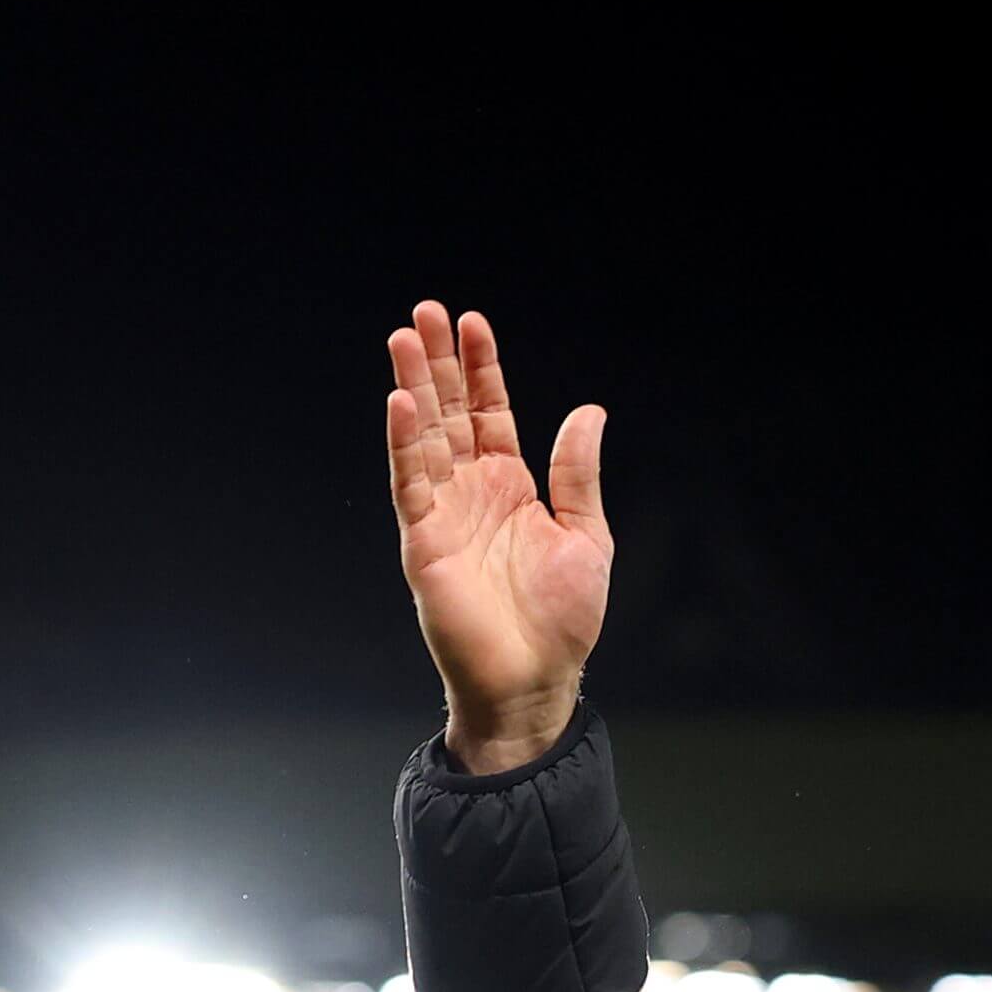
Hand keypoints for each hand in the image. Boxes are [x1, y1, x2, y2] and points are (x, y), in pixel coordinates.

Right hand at [386, 300, 611, 740]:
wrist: (537, 679)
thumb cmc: (563, 619)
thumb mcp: (587, 535)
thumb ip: (578, 473)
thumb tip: (589, 412)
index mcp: (511, 486)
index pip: (489, 412)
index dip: (481, 369)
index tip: (473, 323)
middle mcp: (472, 493)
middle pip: (448, 413)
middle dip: (437, 362)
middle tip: (425, 311)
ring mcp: (444, 514)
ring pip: (423, 437)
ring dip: (413, 387)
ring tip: (404, 338)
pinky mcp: (425, 542)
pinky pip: (410, 483)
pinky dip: (405, 443)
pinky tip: (402, 403)